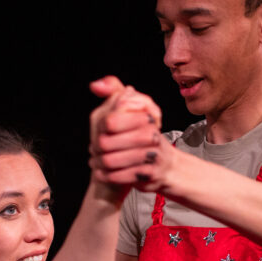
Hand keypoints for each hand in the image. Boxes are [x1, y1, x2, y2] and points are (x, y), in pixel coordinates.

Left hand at [89, 76, 171, 191]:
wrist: (167, 168)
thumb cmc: (145, 139)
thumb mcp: (133, 110)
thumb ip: (115, 93)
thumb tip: (95, 85)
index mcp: (145, 117)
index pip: (111, 120)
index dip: (102, 128)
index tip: (102, 131)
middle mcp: (151, 135)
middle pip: (108, 142)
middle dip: (99, 148)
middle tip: (94, 150)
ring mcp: (152, 155)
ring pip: (114, 159)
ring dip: (101, 163)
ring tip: (96, 162)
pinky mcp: (150, 173)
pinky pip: (122, 175)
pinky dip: (109, 176)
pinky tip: (102, 174)